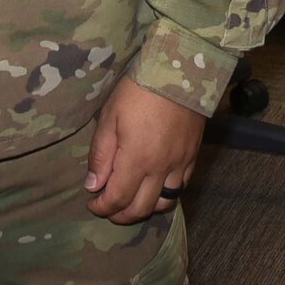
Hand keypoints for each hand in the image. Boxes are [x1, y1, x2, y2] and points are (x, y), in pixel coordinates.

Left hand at [84, 77, 206, 224]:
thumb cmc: (138, 91)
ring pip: (165, 203)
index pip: (117, 199)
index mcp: (137, 160)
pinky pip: (182, 187)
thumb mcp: (110, 118)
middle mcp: (160, 169)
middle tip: (108, 207)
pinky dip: (166, 194)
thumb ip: (101, 155)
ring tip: (133, 200)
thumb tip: (93, 186)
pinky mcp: (193, 155)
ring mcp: (180, 163)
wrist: (180, 69)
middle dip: (121, 214)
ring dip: (145, 208)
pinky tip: (156, 185)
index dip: (101, 207)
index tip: (92, 203)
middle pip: (141, 209)